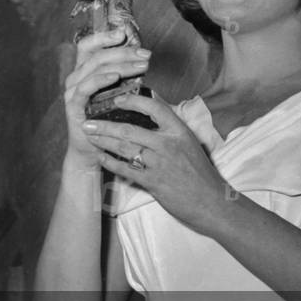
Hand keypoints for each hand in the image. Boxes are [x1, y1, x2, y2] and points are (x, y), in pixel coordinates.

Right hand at [62, 28, 151, 165]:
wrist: (93, 150)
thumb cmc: (108, 120)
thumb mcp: (117, 93)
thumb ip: (124, 75)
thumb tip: (143, 57)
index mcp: (84, 70)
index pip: (89, 45)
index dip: (104, 36)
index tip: (125, 32)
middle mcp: (76, 77)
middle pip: (98, 55)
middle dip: (124, 52)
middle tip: (146, 54)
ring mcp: (73, 90)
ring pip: (96, 68)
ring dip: (121, 64)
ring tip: (142, 65)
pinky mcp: (73, 105)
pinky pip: (87, 87)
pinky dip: (101, 79)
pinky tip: (116, 77)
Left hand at [82, 92, 231, 233]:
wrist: (212, 202)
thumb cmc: (200, 171)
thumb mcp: (190, 141)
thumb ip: (171, 125)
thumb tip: (154, 102)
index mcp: (179, 131)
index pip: (154, 107)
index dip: (133, 100)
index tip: (117, 98)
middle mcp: (168, 144)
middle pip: (130, 129)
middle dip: (105, 125)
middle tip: (88, 121)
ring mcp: (160, 164)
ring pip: (125, 148)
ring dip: (103, 141)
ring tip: (89, 136)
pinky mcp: (154, 182)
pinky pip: (126, 169)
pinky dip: (111, 162)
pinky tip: (100, 157)